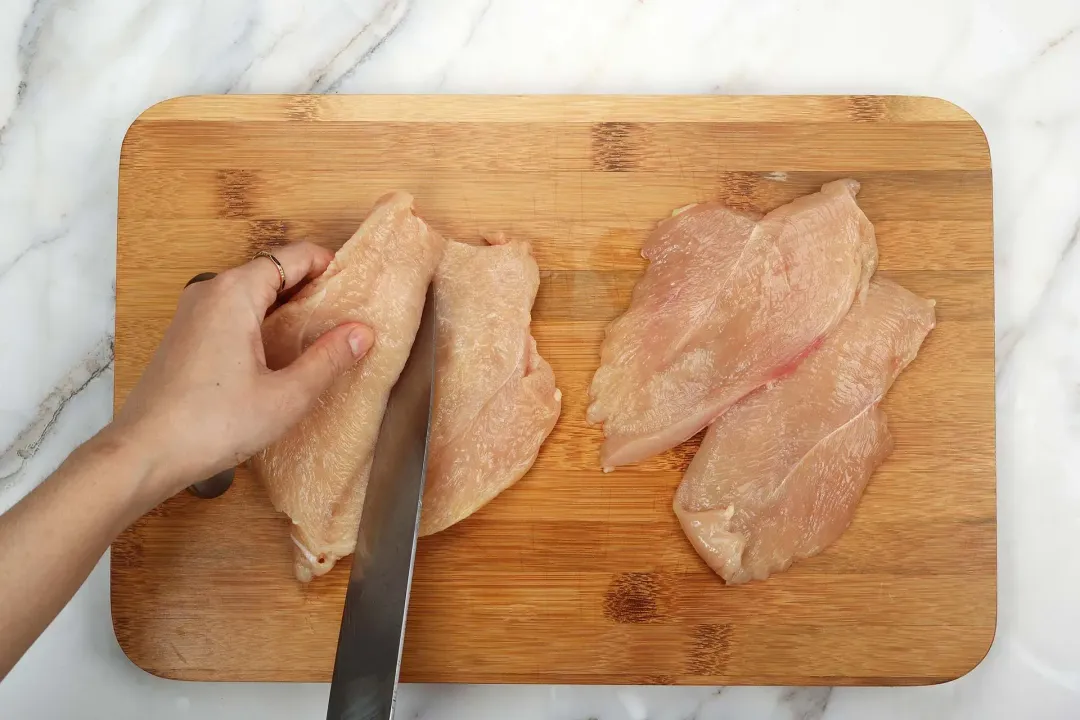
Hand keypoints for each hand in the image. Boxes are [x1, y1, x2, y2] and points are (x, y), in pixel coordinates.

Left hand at [108, 242, 373, 501]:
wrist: (144, 453)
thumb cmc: (214, 424)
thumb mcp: (285, 396)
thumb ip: (328, 359)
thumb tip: (363, 332)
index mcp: (235, 292)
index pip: (294, 256)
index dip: (330, 267)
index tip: (358, 290)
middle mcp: (210, 290)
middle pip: (273, 272)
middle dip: (312, 290)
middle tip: (346, 320)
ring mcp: (193, 312)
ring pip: (252, 294)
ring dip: (287, 310)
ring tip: (320, 340)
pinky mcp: (186, 335)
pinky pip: (233, 313)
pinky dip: (262, 324)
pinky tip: (280, 358)